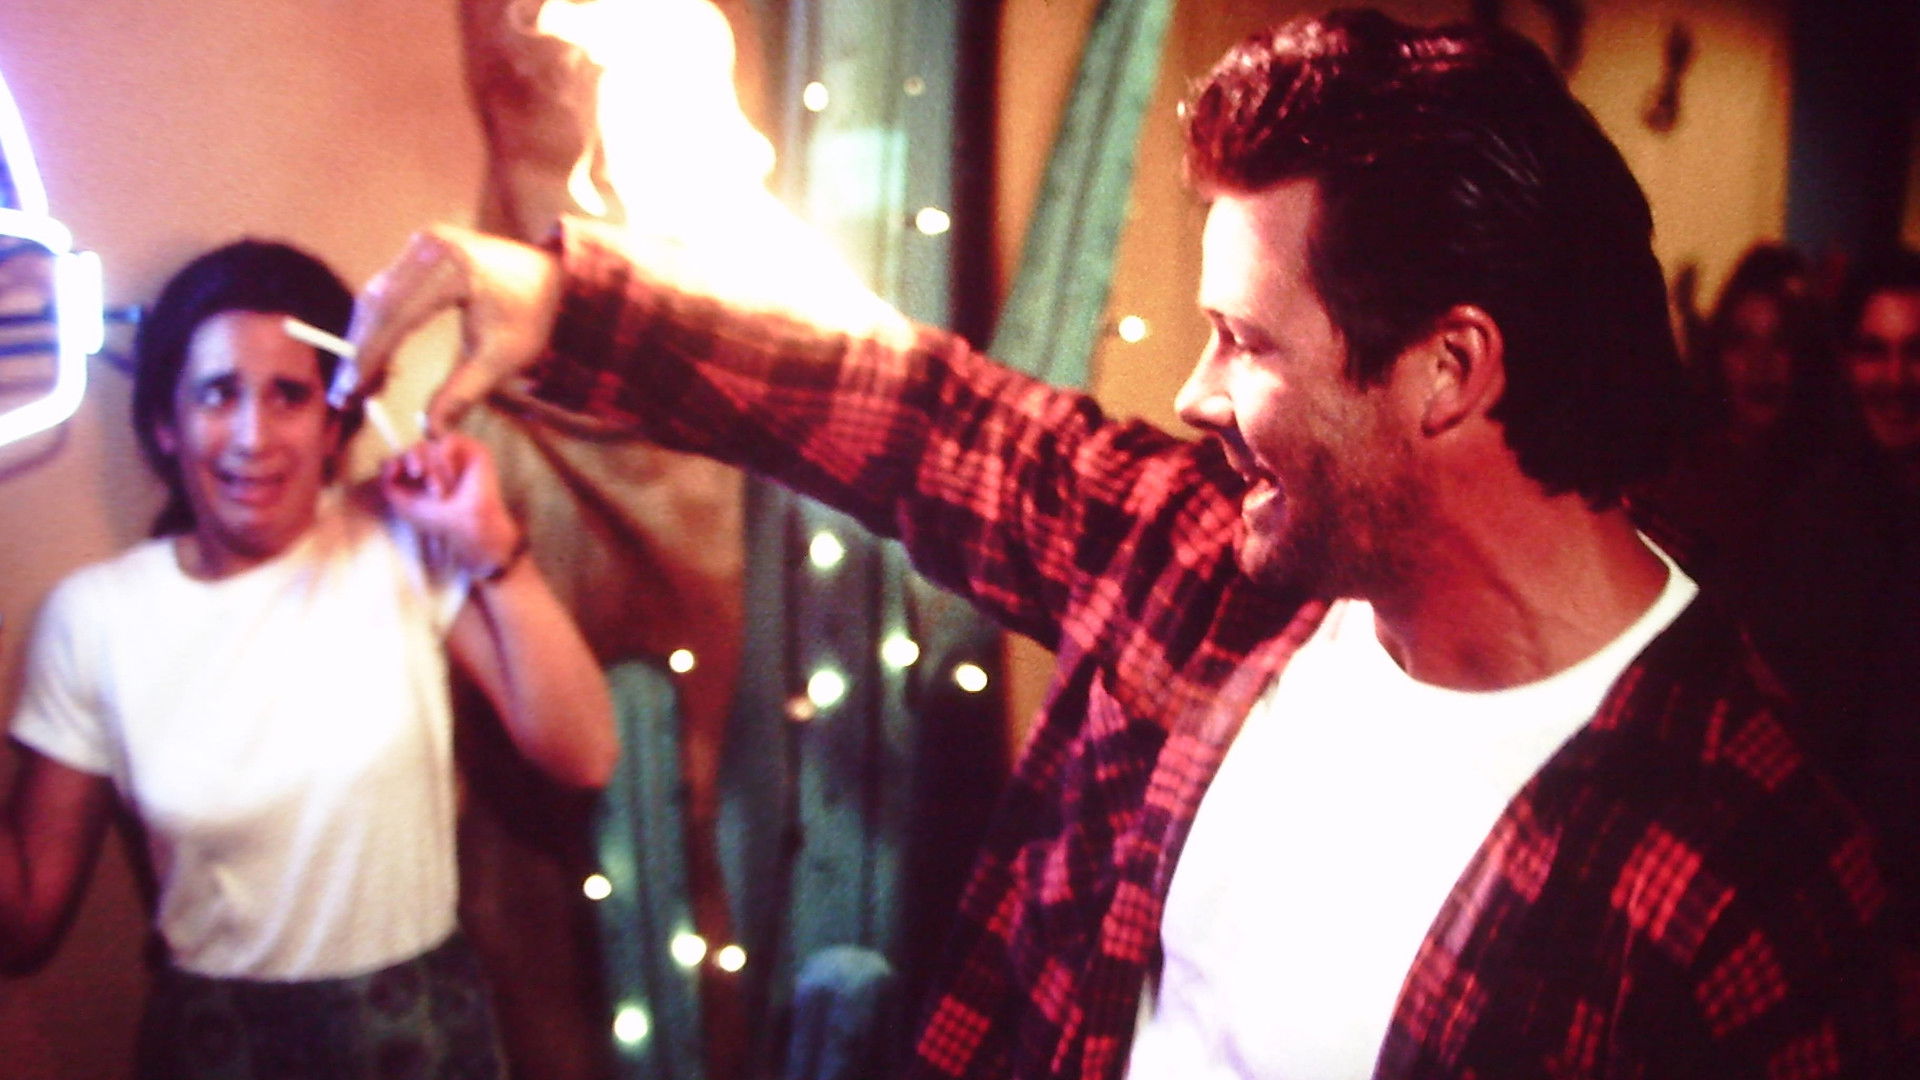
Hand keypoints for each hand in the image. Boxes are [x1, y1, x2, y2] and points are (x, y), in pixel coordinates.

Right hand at [344, 226, 562, 433]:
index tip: (354, 393)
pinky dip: (378, 323)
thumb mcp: (501, 359)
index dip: (371, 357)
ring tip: (362, 387)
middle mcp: (433, 246)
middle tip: (345, 398)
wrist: (553, 278)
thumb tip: (430, 432)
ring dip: (364, 340)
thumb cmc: (531, 318)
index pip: (397, 316)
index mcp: (454, 270)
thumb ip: (462, 393)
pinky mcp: (422, 247)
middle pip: (379, 304)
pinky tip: (376, 361)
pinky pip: (388, 287)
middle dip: (359, 353)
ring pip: (377, 296)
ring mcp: (425, 242)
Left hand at [380, 432, 521, 577]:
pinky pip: (447, 441)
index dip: (396, 462)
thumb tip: (389, 461)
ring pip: (429, 445)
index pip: (402, 456)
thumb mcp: (402, 503)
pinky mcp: (472, 449)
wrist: (467, 524)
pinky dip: (444, 461)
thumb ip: (387, 482)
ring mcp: (456, 454)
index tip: (399, 475)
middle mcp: (439, 462)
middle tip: (418, 476)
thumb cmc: (438, 518)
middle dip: (412, 461)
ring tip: (439, 492)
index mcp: (424, 473)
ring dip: (431, 470)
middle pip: (413, 447)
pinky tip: (452, 478)